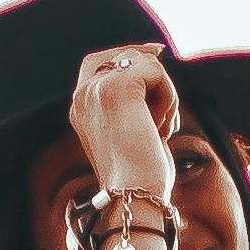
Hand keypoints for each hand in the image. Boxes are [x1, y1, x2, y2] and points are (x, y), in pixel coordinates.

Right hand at [67, 40, 180, 213]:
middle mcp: (83, 94)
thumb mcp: (132, 133)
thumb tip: (154, 63)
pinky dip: (169, 99)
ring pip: (145, 64)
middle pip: (126, 55)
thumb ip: (133, 101)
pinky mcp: (118, 85)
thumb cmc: (140, 178)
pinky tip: (162, 130)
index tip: (157, 53)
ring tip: (159, 132)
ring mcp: (97, 87)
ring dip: (164, 96)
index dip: (129, 52)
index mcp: (80, 108)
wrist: (134, 196)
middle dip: (154, 80)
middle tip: (163, 118)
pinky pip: (157, 72)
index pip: (98, 61)